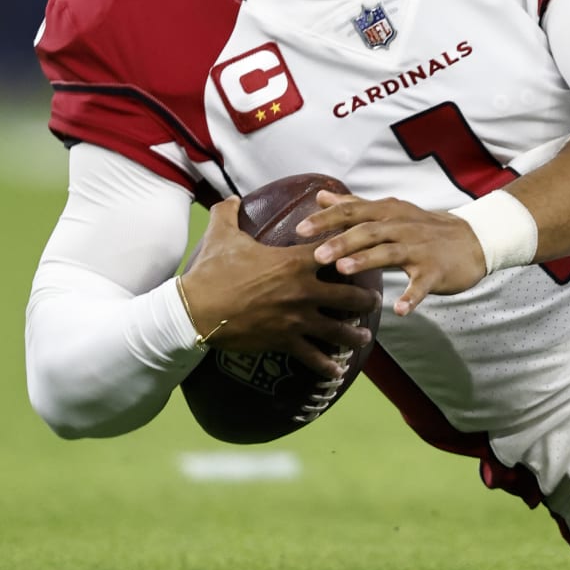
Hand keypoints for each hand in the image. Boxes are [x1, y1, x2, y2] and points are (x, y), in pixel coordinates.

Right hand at [180, 198, 379, 376]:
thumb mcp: (221, 235)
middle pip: (349, 296)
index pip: (335, 251)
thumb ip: (229, 213)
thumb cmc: (211, 271)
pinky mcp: (284, 341)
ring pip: (337, 329)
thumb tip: (230, 197)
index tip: (365, 250)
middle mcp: (304, 290)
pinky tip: (338, 371)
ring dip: (354, 334)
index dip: (351, 249)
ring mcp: (297, 318)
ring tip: (364, 338)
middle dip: (366, 300)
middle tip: (374, 301)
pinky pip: (312, 356)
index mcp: (295, 261)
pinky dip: (327, 365)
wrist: (195, 310)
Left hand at [299, 190, 487, 314]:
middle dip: (341, 241)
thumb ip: (355, 206)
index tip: (299, 230)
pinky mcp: (436, 270)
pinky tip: (399, 310)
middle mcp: (402, 227)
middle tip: (316, 255)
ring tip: (344, 271)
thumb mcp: (391, 211)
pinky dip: (412, 297)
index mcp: (389, 213)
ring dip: (367, 260)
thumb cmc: (425, 228)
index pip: (353, 211)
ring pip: (390, 253)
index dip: (326, 219)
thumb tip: (321, 196)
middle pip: (368, 231)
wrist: (474, 240)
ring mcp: (420, 249)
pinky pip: (422, 284)